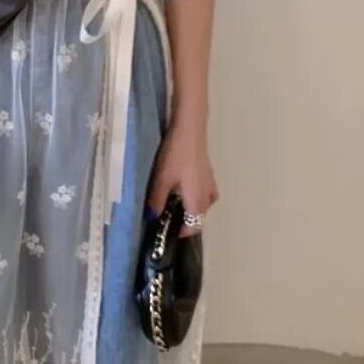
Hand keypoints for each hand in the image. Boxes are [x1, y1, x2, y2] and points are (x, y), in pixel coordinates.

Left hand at [147, 121, 218, 236]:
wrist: (190, 131)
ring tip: (173, 202)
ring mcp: (210, 184)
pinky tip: (184, 187)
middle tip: (166, 216)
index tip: (166, 231)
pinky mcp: (209, 173)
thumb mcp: (162, 179)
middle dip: (185, 221)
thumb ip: (157, 200)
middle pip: (199, 217)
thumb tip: (152, 217)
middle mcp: (208, 196)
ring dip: (191, 209)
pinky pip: (206, 193)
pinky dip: (197, 197)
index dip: (181, 233)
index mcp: (197, 201)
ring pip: (203, 205)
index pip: (193, 227)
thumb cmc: (175, 156)